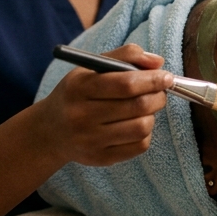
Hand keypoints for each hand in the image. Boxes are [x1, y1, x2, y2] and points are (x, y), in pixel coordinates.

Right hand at [34, 44, 173, 166]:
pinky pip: (139, 146)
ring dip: (152, 115)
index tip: (166, 76)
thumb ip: (124, 56)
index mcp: (80, 88)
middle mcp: (82, 116)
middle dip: (158, 96)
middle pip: (137, 106)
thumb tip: (158, 62)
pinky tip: (135, 125)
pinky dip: (145, 133)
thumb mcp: (91, 68)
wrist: (50, 131)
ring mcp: (90, 140)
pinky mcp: (100, 158)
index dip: (152, 80)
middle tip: (161, 91)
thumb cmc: (77, 94)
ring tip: (144, 108)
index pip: (125, 84)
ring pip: (142, 128)